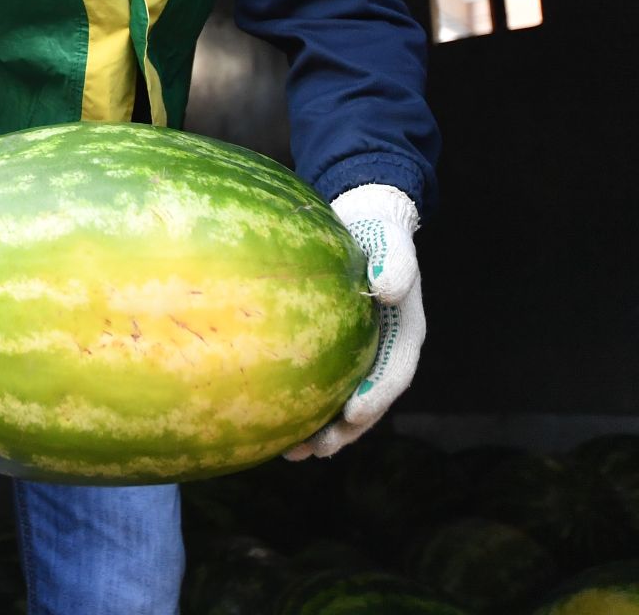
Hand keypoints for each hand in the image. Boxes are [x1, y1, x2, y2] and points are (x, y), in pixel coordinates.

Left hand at [286, 184, 424, 460]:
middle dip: (346, 430)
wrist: (364, 227)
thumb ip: (397, 262)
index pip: (393, 373)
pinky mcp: (336, 354)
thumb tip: (387, 289)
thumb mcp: (392, 241)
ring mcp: (362, 357)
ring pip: (345, 403)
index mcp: (404, 335)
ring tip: (294, 454)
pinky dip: (305, 408)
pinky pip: (323, 387)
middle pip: (370, 402)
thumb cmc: (379, 235)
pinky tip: (276, 426)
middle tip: (318, 449)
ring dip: (324, 432)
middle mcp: (385, 353)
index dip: (375, 397)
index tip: (352, 416)